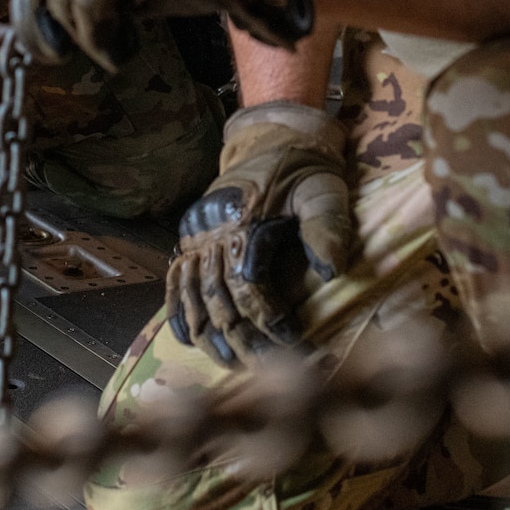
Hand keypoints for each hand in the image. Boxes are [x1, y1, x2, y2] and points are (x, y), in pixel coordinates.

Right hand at [166, 102, 355, 365]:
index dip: (270, 322)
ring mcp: (196, 237)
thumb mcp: (323, 188)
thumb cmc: (302, 168)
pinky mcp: (191, 238)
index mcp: (243, 224)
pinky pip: (176, 280)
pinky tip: (186, 339)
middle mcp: (212, 234)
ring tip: (231, 365)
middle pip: (221, 301)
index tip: (297, 345)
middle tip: (268, 373)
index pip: (250, 288)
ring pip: (195, 297)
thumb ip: (327, 227)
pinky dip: (179, 310)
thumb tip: (333, 272)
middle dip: (244, 341)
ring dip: (211, 335)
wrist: (271, 137)